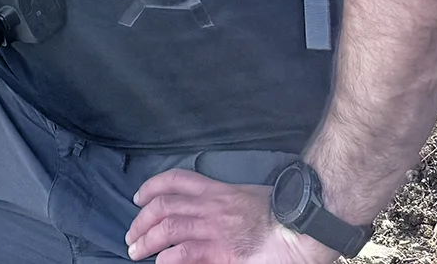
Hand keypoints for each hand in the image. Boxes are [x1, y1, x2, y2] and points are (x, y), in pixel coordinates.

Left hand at [126, 170, 337, 262]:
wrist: (304, 227)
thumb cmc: (283, 214)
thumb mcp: (248, 199)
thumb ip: (224, 206)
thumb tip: (205, 216)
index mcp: (219, 192)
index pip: (177, 180)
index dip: (151, 186)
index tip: (138, 197)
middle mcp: (212, 207)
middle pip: (164, 205)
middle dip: (141, 219)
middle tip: (131, 235)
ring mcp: (216, 229)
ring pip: (168, 228)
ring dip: (146, 239)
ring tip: (135, 251)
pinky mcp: (224, 253)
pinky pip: (186, 254)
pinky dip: (168, 259)